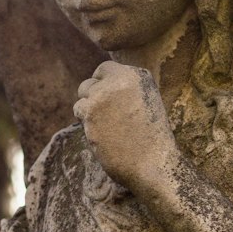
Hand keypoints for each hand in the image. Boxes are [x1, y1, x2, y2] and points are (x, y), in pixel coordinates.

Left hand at [74, 62, 180, 197]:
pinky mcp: (90, 110)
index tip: (105, 98)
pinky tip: (102, 134)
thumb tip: (100, 86)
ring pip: (83, 93)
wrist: (153, 163)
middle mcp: (121, 79)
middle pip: (91, 81)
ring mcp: (104, 93)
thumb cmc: (151, 139)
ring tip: (107, 127)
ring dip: (88, 109)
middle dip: (93, 96)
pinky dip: (86, 122)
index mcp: (139, 75)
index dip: (102, 83)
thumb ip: (126, 90)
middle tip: (103, 117)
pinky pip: (78, 110)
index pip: (106, 68)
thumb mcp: (147, 103)